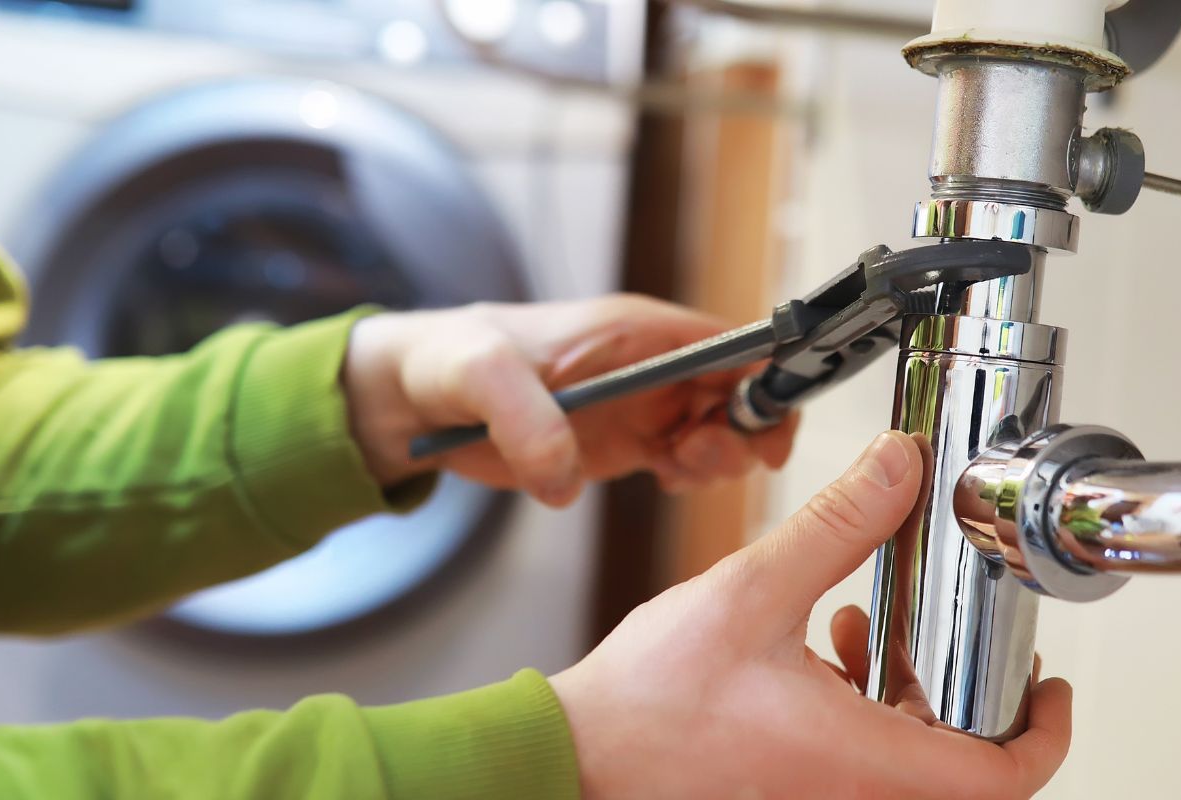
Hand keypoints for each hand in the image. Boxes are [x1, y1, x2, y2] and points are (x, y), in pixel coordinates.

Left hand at [342, 296, 800, 505]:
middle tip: (697, 458)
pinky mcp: (625, 444)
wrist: (413, 398)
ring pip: (722, 431)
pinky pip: (685, 461)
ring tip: (675, 470)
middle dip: (745, 429)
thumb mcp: (478, 375)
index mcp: (635, 329)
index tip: (767, 425)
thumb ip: (524, 418)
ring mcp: (643, 406)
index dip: (766, 378)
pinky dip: (690, 476)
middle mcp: (652, 365)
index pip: (732, 342)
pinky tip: (663, 480)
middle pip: (742, 392)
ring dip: (718, 457)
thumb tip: (565, 477)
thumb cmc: (449, 361)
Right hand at [550, 432, 1073, 799]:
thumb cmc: (647, 705)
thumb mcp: (751, 591)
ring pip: (907, 761)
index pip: (1001, 777)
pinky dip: (861, 708)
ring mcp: (817, 798)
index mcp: (861, 761)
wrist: (575, 759)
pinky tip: (820, 649)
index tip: (1049, 686)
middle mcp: (850, 795)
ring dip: (908, 693)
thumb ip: (835, 526)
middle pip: (961, 765)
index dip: (1045, 731)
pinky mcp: (787, 791)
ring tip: (871, 628)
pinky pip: (858, 762)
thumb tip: (898, 468)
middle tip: (959, 635)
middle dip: (968, 691)